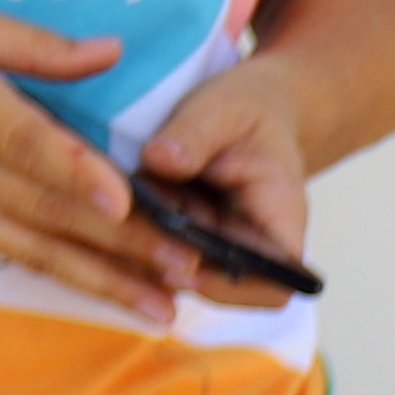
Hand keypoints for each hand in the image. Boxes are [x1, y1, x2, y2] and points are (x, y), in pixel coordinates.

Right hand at [0, 2, 160, 305]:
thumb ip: (30, 44)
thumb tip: (110, 52)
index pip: (20, 140)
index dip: (72, 170)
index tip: (120, 196)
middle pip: (45, 207)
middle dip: (121, 241)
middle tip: (189, 262)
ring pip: (37, 247)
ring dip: (106, 277)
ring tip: (166, 301)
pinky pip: (15, 254)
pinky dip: (69, 276)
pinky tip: (114, 292)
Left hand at [109, 50, 318, 325]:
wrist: (248, 107)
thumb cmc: (247, 109)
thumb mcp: (225, 106)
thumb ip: (195, 133)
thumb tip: (160, 161)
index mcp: (278, 217)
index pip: (274, 282)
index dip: (233, 288)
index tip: (186, 263)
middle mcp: (248, 243)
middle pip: (216, 286)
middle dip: (170, 263)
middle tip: (136, 225)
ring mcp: (214, 246)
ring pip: (177, 273)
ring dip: (145, 249)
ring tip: (129, 200)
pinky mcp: (183, 238)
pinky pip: (154, 254)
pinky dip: (131, 236)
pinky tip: (116, 202)